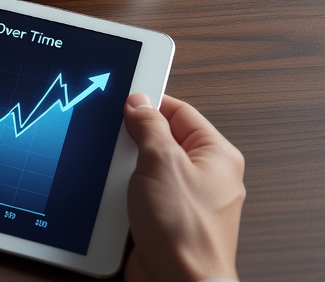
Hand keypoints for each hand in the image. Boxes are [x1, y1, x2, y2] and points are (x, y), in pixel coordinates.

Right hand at [122, 93, 244, 281]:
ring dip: (127, 169)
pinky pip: (142, 192)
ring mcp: (187, 198)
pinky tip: (115, 194)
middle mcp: (206, 176)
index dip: (151, 103)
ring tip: (117, 175)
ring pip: (148, 167)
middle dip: (135, 140)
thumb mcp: (161, 162)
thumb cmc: (184, 231)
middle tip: (116, 141)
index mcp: (216, 155)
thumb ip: (149, 126)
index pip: (181, 112)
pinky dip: (125, 191)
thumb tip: (139, 103)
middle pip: (163, 139)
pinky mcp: (167, 218)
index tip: (123, 100)